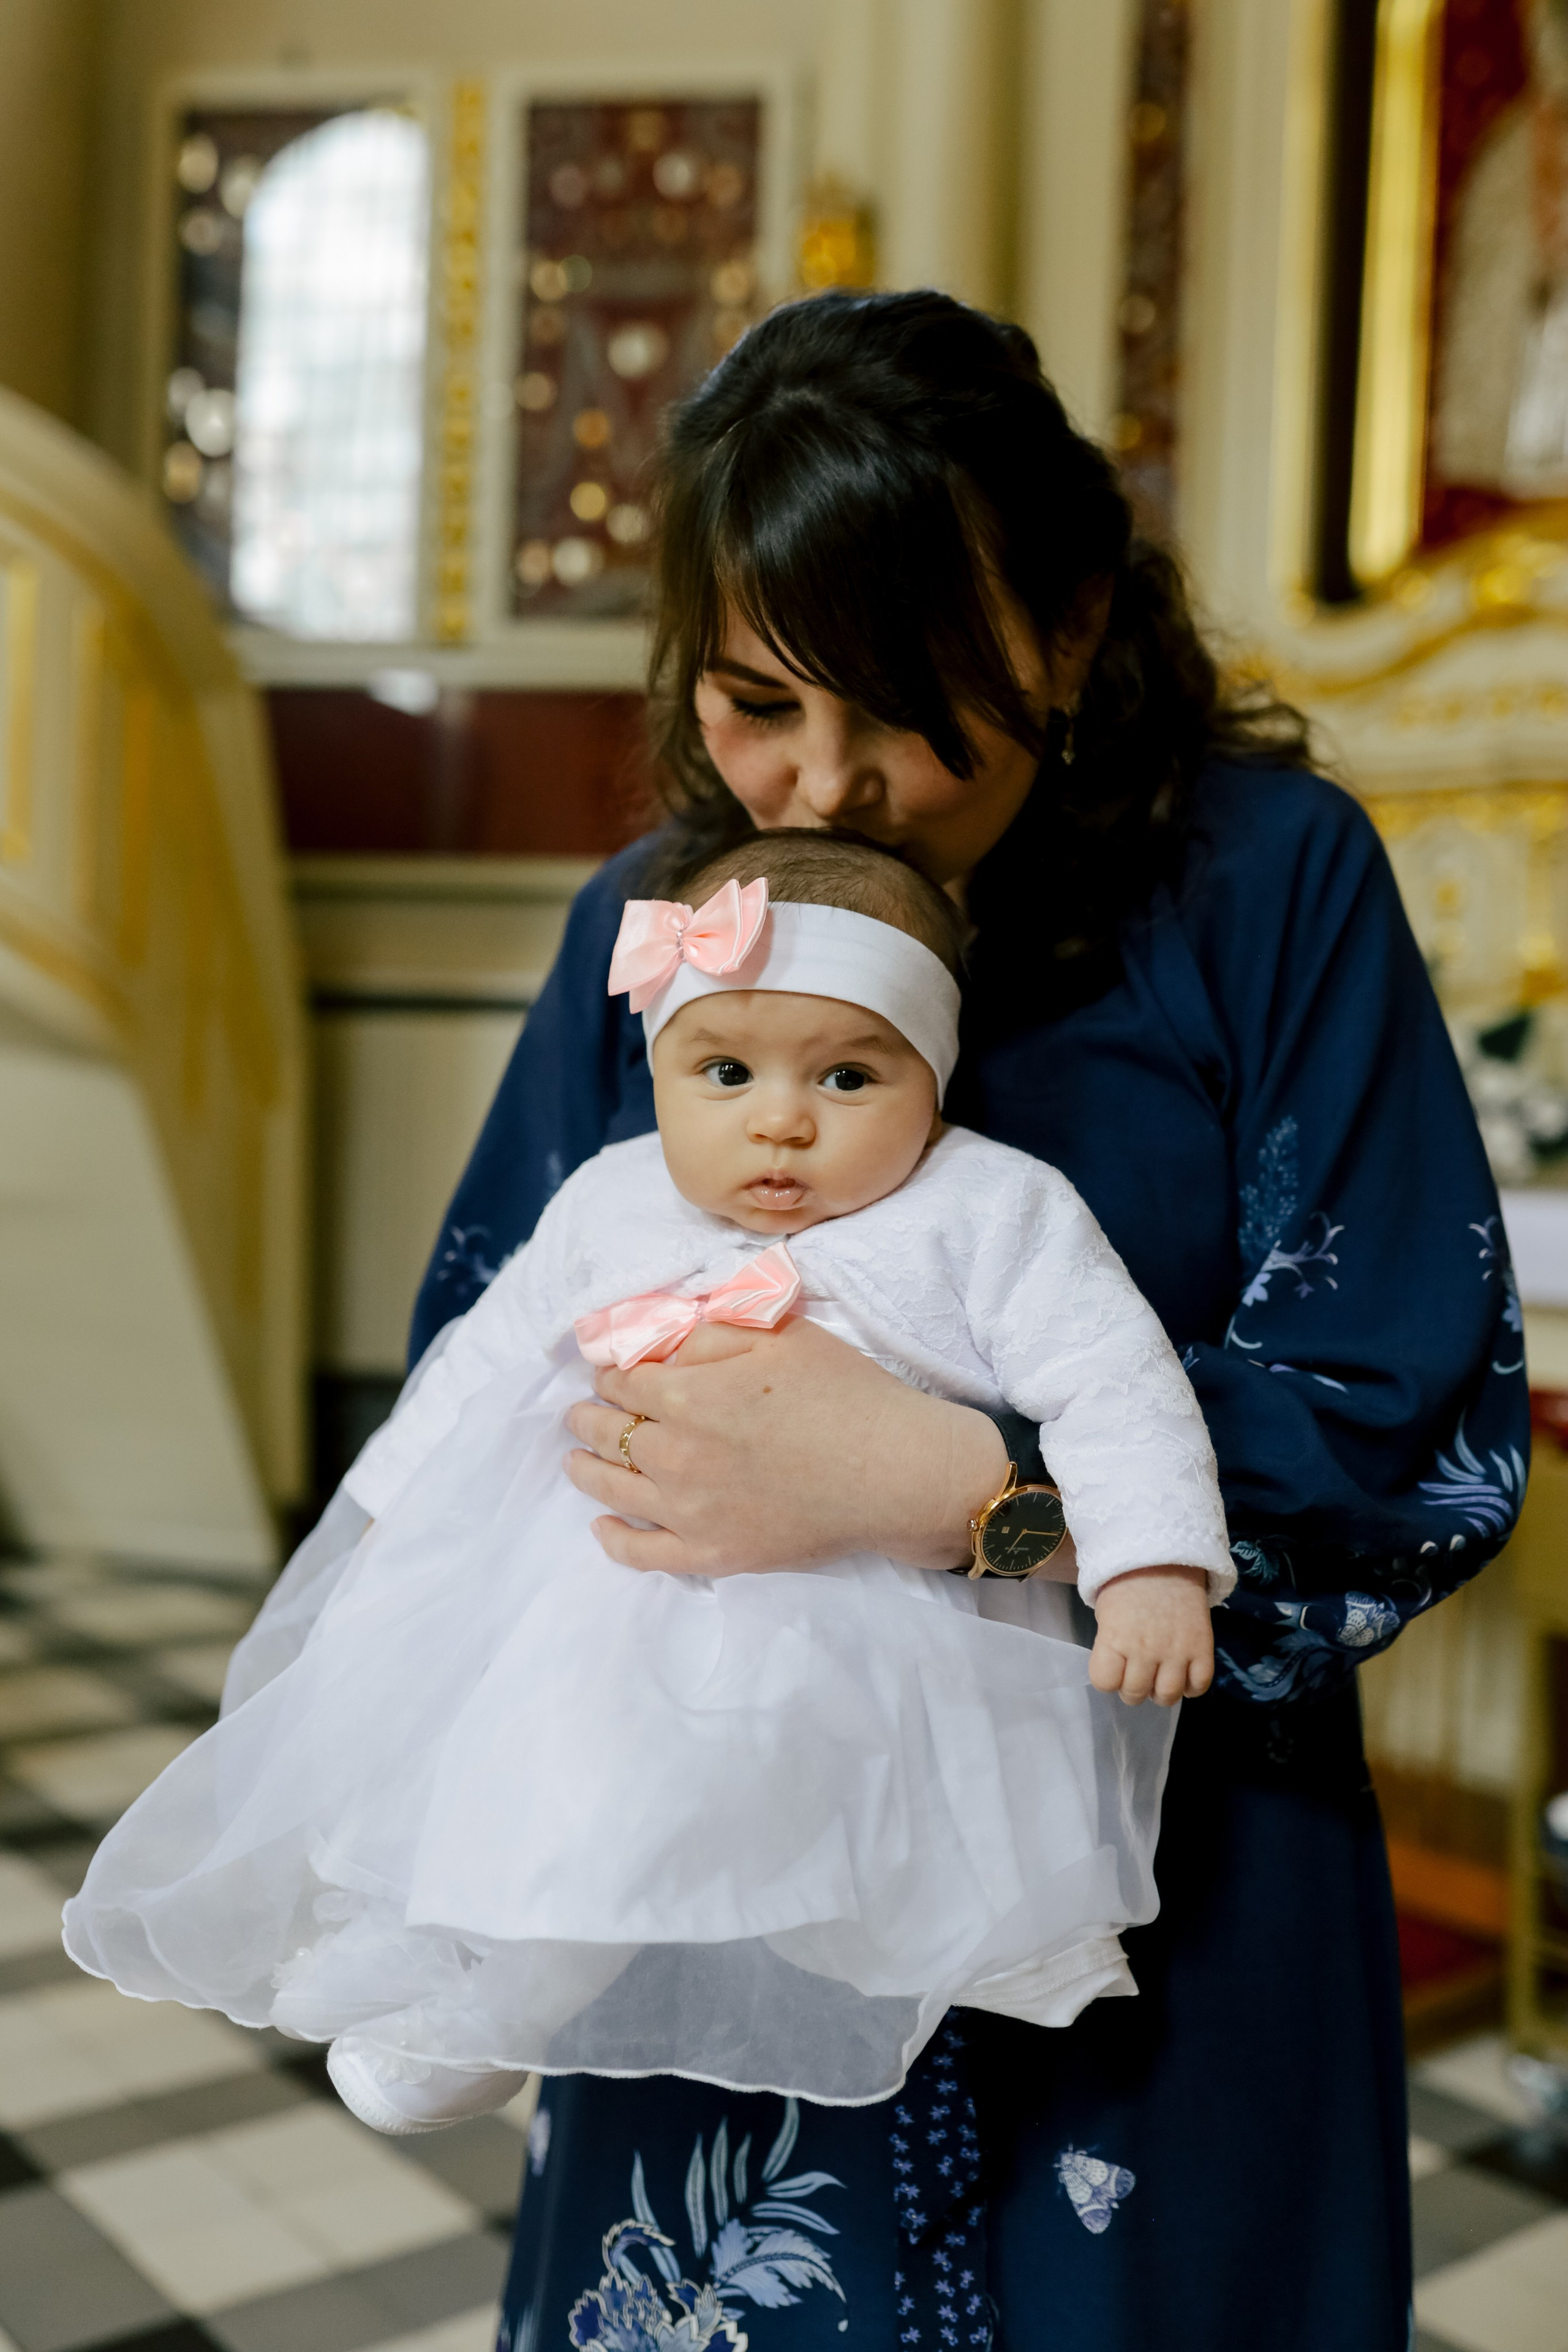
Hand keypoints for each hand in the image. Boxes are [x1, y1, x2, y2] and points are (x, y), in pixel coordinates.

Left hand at [564, 1314, 1009, 1575]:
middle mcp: (675, 1456)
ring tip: (576, 1458)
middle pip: (608, 1434)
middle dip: (589, 1417)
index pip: (624, 1382)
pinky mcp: (713, 1555)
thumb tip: (658, 1345)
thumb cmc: (844, 1393)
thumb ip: (709, 1334)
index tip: (608, 1373)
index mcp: (688, 1396)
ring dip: (586, 1468)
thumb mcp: (778, 1337)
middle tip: (582, 1412)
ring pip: (613, 1489)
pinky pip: (644, 1554)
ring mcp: (690, 1513)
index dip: (611, 1373)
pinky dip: (614, 1539)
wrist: (894, 1472)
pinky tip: (602, 1526)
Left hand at [1089, 1563, 1212, 1706]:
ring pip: (1166, 1696)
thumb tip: (1116, 1671)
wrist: (1167, 1558)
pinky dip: (1191, 1687)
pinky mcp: (1202, 1648)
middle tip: (1138, 1672)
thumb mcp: (1106, 1613)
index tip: (1113, 1668)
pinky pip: (1199, 1685)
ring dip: (1161, 1692)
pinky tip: (1184, 1675)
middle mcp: (1144, 1650)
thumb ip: (1109, 1645)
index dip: (1108, 1679)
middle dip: (1133, 1688)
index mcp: (1114, 1638)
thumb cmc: (1127, 1583)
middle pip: (1135, 1694)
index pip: (1104, 1682)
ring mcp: (1176, 1651)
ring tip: (1160, 1677)